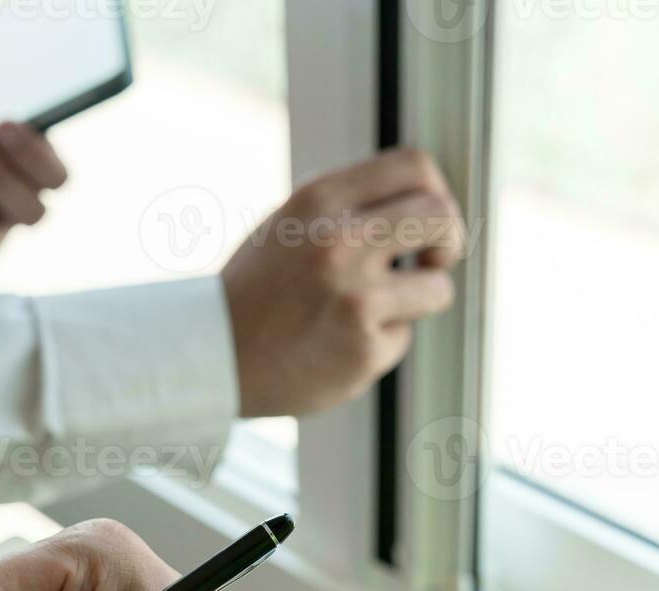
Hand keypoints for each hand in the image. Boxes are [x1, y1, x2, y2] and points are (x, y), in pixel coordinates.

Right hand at [223, 147, 464, 417]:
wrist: (209, 357)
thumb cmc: (255, 293)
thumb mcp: (289, 224)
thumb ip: (348, 208)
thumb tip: (421, 200)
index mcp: (319, 201)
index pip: (414, 166)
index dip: (436, 192)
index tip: (428, 221)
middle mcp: (339, 242)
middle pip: (440, 216)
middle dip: (449, 241)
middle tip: (433, 262)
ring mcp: (354, 297)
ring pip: (437, 288)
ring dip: (417, 302)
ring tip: (370, 313)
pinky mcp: (363, 348)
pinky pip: (403, 337)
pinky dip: (379, 343)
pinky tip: (337, 346)